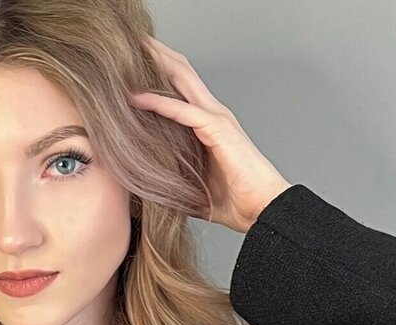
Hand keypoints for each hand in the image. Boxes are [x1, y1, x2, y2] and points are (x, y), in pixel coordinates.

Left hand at [127, 35, 291, 233]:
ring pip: (182, 80)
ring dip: (157, 64)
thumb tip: (144, 189)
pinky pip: (182, 111)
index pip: (180, 87)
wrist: (263, 210)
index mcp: (207, 124)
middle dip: (157, 55)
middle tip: (132, 43)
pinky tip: (136, 98)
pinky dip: (158, 103)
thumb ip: (170, 180)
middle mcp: (212, 114)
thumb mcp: (191, 188)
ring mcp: (216, 118)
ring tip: (133, 51)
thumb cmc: (235, 200)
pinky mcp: (218, 129)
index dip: (159, 71)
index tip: (132, 64)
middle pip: (181, 73)